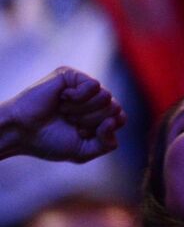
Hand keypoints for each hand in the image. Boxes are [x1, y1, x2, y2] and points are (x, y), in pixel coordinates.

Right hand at [0, 68, 125, 162]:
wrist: (21, 133)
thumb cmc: (49, 141)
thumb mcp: (83, 151)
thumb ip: (107, 143)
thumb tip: (114, 121)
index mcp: (99, 115)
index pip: (120, 119)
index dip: (102, 130)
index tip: (79, 134)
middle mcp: (94, 99)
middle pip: (115, 108)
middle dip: (91, 121)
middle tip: (69, 122)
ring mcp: (83, 86)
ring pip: (106, 97)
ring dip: (82, 111)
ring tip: (64, 111)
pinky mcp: (72, 75)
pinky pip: (93, 85)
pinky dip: (77, 98)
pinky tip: (62, 99)